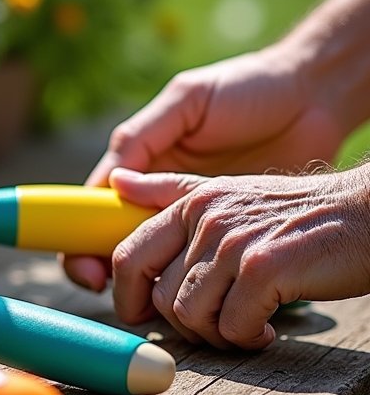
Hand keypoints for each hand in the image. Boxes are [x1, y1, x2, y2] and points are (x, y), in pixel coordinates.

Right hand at [63, 45, 345, 291]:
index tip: (89, 267)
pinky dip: (194, 284)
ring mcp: (197, 214)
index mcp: (146, 159)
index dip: (81, 238)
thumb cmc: (248, 87)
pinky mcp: (233, 229)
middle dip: (110, 273)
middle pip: (120, 239)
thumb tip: (112, 178)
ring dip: (151, 287)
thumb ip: (146, 133)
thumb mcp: (190, 100)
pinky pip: (204, 263)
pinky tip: (197, 298)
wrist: (312, 97)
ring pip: (159, 260)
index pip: (97, 205)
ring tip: (157, 306)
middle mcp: (164, 191)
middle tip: (120, 298)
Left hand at [105, 163, 369, 348]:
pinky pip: (232, 327)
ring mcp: (232, 242)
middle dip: (186, 325)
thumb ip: (170, 190)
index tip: (146, 318)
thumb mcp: (228, 192)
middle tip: (219, 324)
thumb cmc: (296, 213)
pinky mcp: (263, 268)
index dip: (126, 297)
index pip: (127, 256)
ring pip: (191, 316)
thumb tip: (117, 182)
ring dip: (219, 334)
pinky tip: (268, 330)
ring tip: (248, 324)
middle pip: (160, 297)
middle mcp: (205, 218)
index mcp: (190, 203)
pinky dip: (249, 339)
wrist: (362, 215)